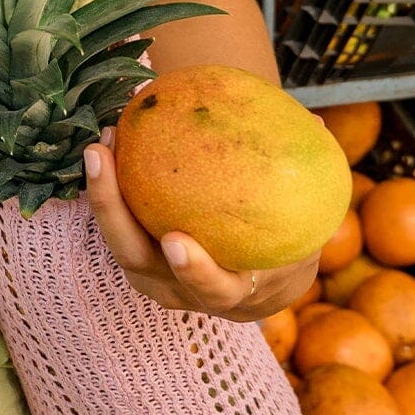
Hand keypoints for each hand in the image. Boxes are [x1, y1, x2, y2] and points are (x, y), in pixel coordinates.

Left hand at [84, 134, 318, 322]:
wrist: (256, 285)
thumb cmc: (282, 248)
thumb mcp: (301, 229)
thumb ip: (306, 183)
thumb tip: (315, 121)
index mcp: (231, 293)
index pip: (212, 289)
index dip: (194, 271)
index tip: (176, 242)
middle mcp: (182, 290)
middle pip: (138, 261)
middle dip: (113, 214)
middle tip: (102, 158)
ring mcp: (153, 275)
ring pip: (117, 241)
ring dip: (102, 193)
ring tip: (100, 143)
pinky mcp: (135, 254)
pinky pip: (115, 222)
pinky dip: (108, 187)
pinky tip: (110, 139)